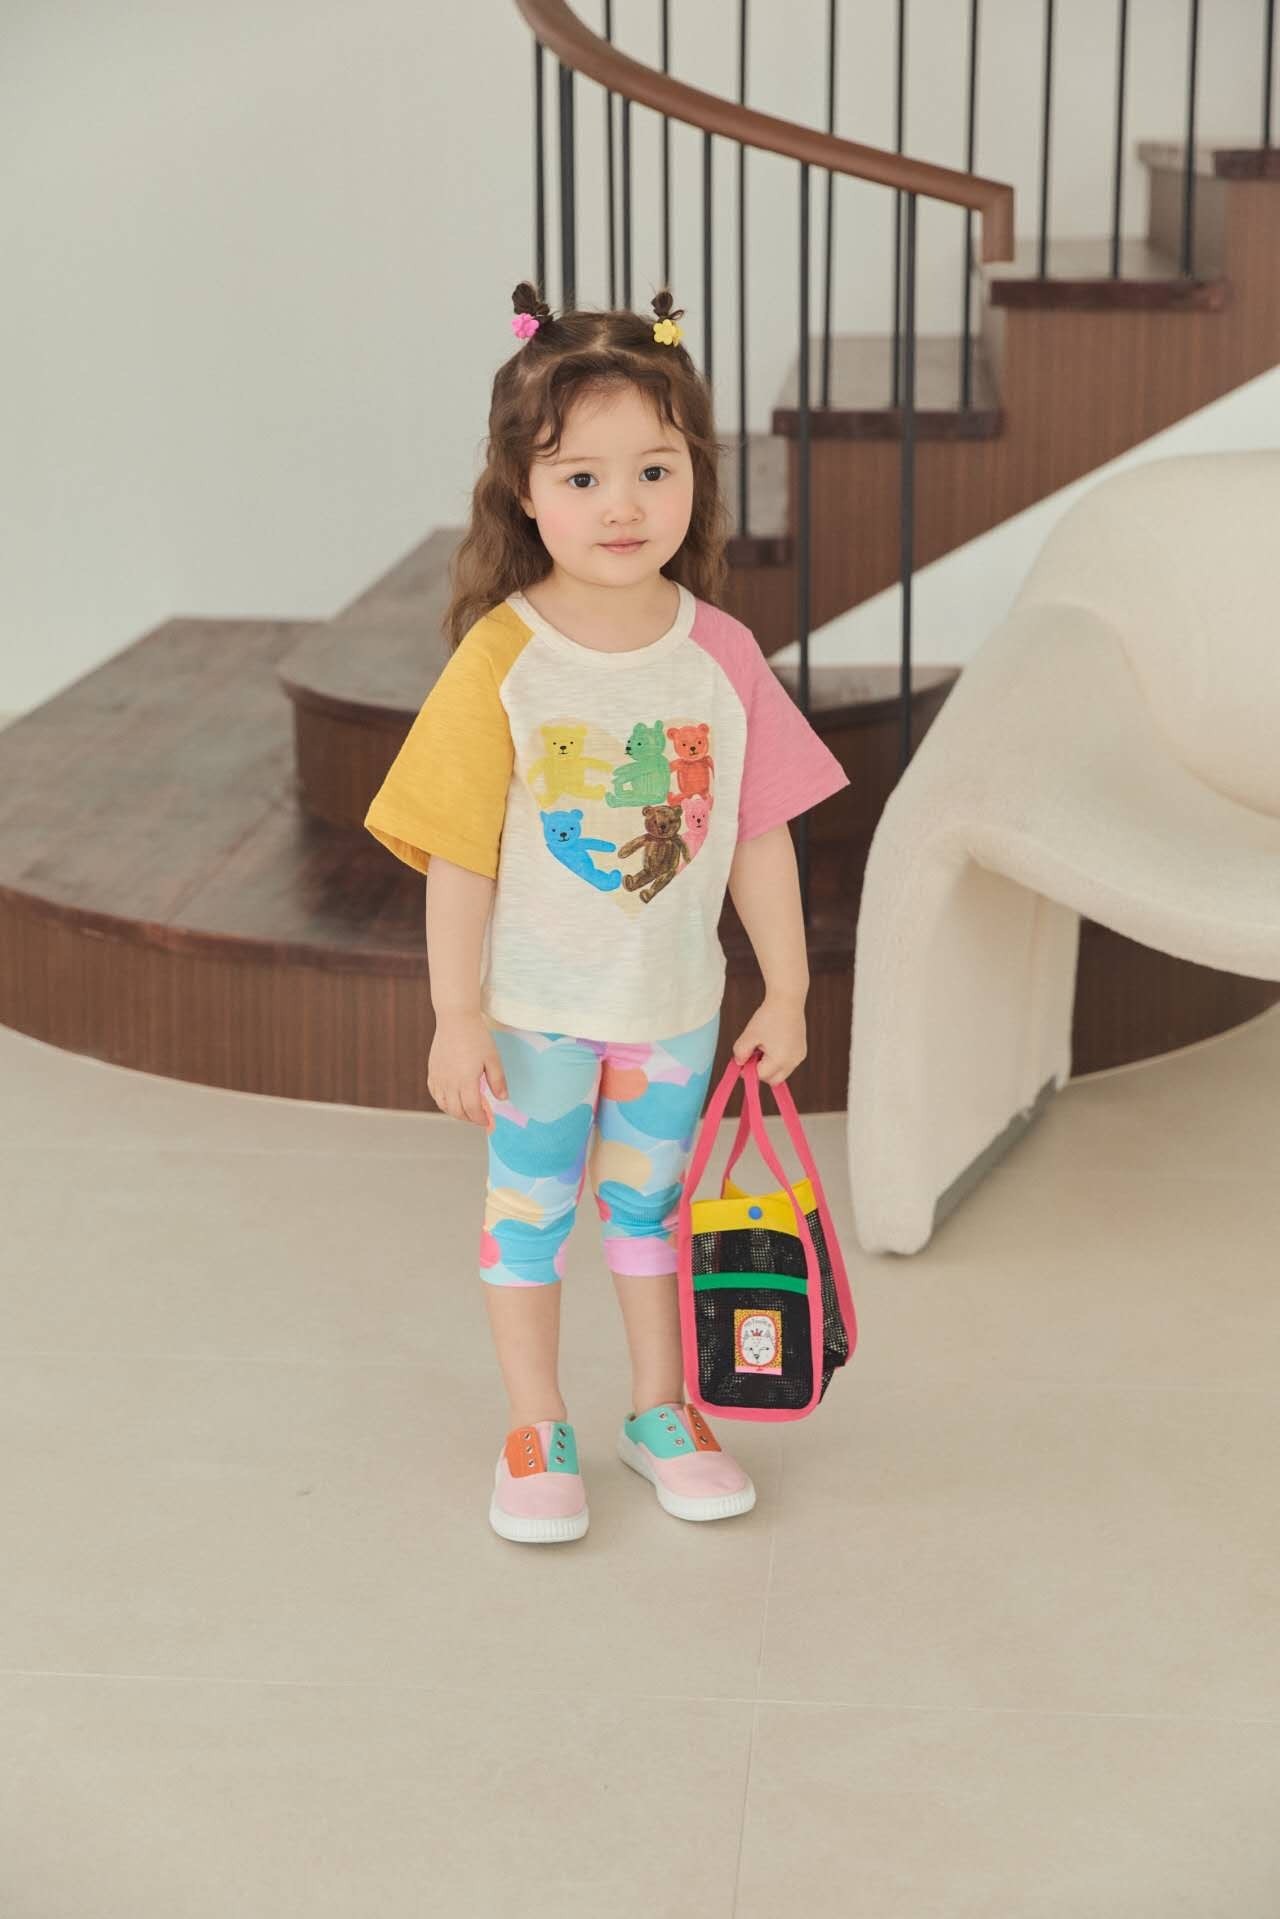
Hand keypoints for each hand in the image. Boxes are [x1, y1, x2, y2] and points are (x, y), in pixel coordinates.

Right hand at [427, 1010, 508, 1125]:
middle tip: (480, 1117)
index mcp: (466, 1081)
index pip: (472, 1109)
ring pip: (444, 1105)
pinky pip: (435, 1094)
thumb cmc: (476, 1037)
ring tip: (467, 1110)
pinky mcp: (432, 1071)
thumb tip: (502, 1099)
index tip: (488, 1121)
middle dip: (469, 1118)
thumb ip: (498, 1081)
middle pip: (457, 1111)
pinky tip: (452, 1099)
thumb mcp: (493, 1058)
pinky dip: (443, 1102)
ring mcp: (438, 1077)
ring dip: (456, 1112)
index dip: (481, 1119)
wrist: (455, 1019)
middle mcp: (449, 1082)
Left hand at [731, 994, 806, 1084]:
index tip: (743, 1058)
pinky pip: (788, 1063)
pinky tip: (773, 1042)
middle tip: (753, 1054)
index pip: (760, 1076)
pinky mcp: (802, 1051)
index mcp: (780, 1060)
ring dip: (770, 1065)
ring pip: (781, 1072)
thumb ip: (740, 1053)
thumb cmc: (769, 1016)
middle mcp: (793, 1062)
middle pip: (773, 1080)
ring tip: (764, 1045)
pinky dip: (778, 1059)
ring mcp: (799, 1056)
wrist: (787, 999)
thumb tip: (739, 1063)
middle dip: (761, 1071)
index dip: (748, 1069)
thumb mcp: (749, 1035)